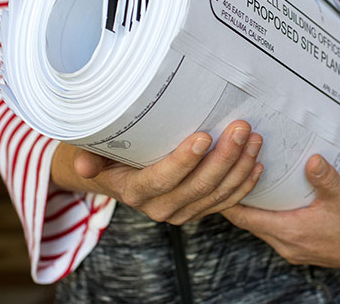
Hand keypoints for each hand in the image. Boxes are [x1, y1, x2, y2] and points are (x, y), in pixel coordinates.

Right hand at [51, 121, 263, 224]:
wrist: (114, 174)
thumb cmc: (107, 152)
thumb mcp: (92, 148)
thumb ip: (90, 155)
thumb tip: (82, 165)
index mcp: (135, 191)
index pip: (162, 179)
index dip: (184, 161)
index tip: (203, 136)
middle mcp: (160, 207)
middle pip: (198, 187)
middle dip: (224, 158)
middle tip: (241, 128)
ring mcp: (182, 211)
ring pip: (217, 195)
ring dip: (240, 167)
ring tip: (254, 139)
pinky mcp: (199, 210)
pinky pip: (227, 202)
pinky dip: (245, 184)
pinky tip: (257, 163)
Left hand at [222, 155, 339, 268]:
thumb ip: (326, 177)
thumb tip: (312, 159)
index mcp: (290, 232)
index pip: (244, 217)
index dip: (226, 198)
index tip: (215, 176)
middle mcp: (286, 245)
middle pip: (248, 221)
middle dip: (236, 197)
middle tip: (227, 171)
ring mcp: (293, 249)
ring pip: (261, 227)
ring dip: (253, 207)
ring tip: (246, 179)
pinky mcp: (302, 248)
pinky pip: (274, 230)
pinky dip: (268, 214)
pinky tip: (273, 196)